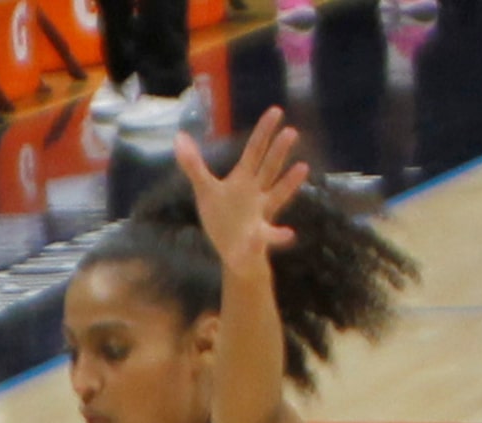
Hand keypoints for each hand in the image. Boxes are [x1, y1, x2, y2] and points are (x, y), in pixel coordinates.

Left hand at [174, 107, 308, 276]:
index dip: (263, 132)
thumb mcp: (205, 190)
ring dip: (288, 183)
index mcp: (243, 179)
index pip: (254, 151)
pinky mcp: (259, 238)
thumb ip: (194, 165)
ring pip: (276, 195)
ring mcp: (260, 214)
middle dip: (278, 152)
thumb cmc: (222, 216)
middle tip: (291, 132)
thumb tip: (179, 136)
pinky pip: (269, 237)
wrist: (233, 252)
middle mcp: (256, 192)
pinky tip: (289, 235)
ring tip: (302, 168)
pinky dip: (278, 236)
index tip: (276, 110)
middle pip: (268, 168)